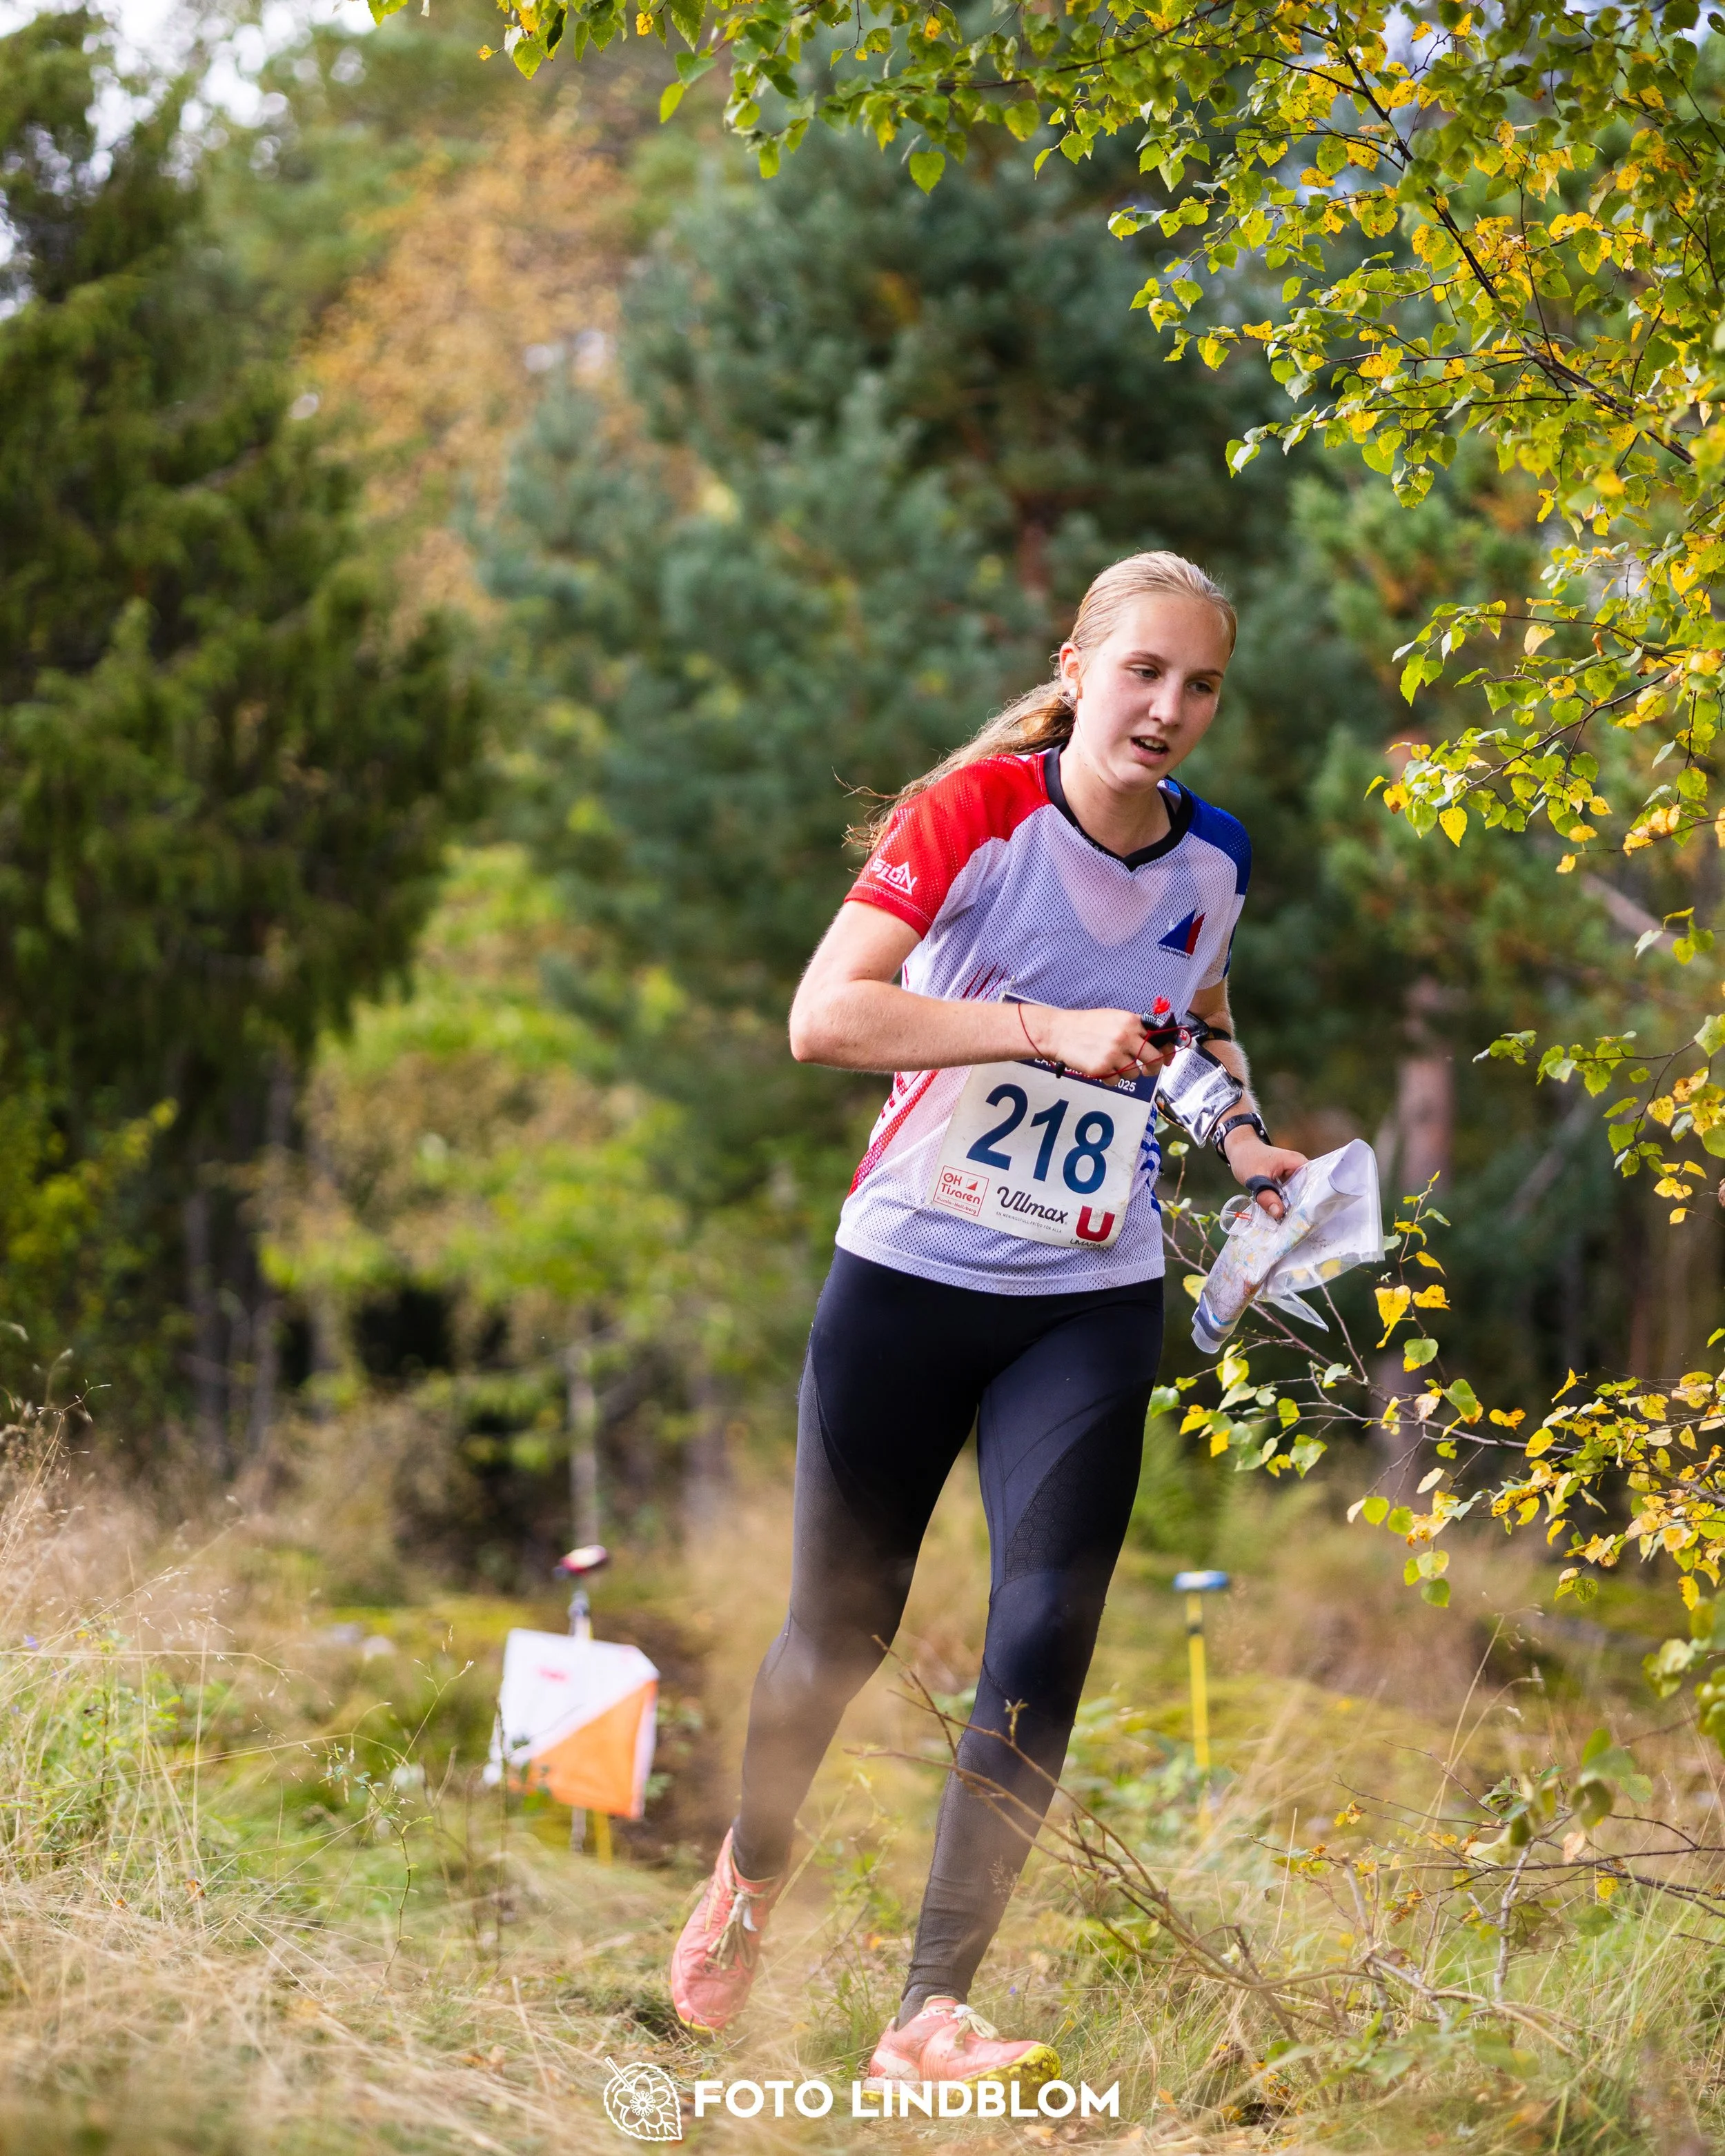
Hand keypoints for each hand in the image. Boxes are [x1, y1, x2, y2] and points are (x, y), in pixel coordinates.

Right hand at [1029, 1005, 1169, 1080]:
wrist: (1060, 1032)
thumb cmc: (1086, 1025)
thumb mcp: (1113, 1018)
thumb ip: (1134, 1028)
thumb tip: (1156, 1043)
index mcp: (1131, 1022)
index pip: (1159, 1039)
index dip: (1167, 1051)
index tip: (1167, 1059)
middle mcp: (1125, 1037)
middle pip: (1153, 1060)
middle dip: (1153, 1069)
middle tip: (1147, 1070)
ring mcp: (1114, 1053)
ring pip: (1134, 1074)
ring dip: (1126, 1073)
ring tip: (1112, 1063)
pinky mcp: (1103, 1068)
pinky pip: (1117, 1081)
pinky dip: (1111, 1078)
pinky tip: (1102, 1068)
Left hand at [1222, 1131, 1308, 1219]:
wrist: (1239, 1150)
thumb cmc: (1247, 1158)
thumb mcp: (1254, 1178)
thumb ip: (1266, 1195)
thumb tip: (1278, 1213)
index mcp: (1297, 1162)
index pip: (1314, 1181)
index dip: (1314, 1198)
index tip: (1310, 1215)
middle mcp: (1299, 1169)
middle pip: (1308, 1191)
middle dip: (1304, 1207)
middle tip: (1300, 1224)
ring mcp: (1293, 1176)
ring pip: (1299, 1195)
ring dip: (1295, 1207)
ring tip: (1293, 1223)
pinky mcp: (1287, 1182)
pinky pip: (1291, 1195)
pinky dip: (1287, 1204)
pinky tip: (1285, 1216)